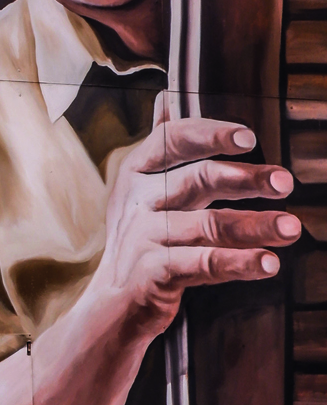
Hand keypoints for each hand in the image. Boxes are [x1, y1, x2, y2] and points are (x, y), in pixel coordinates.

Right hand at [85, 92, 299, 338]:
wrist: (112, 307)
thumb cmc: (141, 243)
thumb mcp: (141, 191)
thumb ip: (161, 148)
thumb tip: (165, 97)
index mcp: (137, 174)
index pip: (172, 140)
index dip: (210, 134)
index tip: (248, 138)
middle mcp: (137, 202)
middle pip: (196, 180)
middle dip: (245, 179)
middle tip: (285, 183)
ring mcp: (143, 238)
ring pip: (207, 225)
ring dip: (255, 225)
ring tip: (291, 228)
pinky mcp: (153, 274)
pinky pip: (204, 264)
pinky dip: (240, 262)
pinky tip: (268, 263)